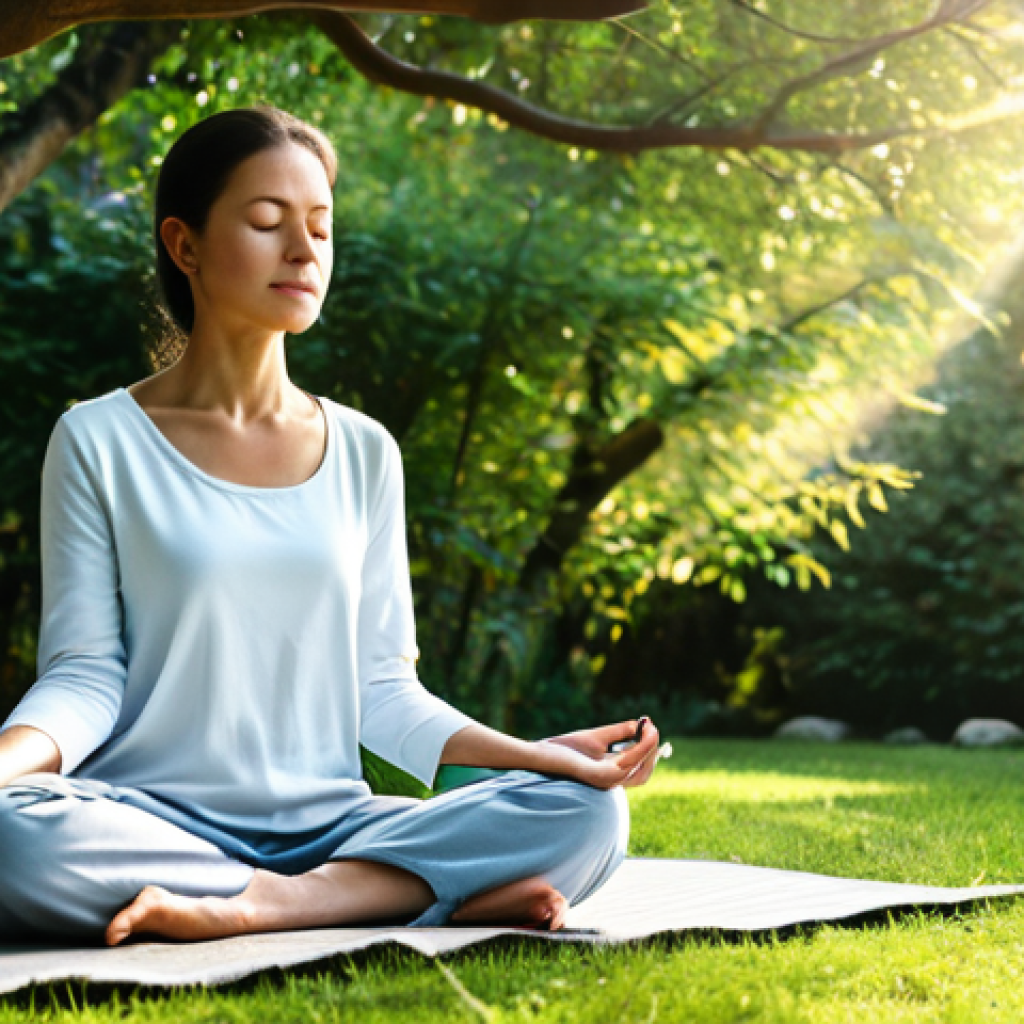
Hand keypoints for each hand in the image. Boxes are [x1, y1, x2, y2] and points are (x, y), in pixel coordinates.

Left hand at [537, 718, 661, 789]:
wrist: (542, 753)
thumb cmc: (566, 747)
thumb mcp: (598, 737)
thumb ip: (619, 732)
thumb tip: (640, 724)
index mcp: (610, 774)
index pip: (639, 771)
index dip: (649, 753)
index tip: (653, 731)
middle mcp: (611, 782)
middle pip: (643, 774)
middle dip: (652, 751)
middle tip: (653, 729)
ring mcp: (606, 781)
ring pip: (638, 770)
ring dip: (648, 749)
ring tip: (650, 730)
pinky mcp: (598, 775)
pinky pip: (625, 765)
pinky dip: (637, 750)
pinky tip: (641, 735)